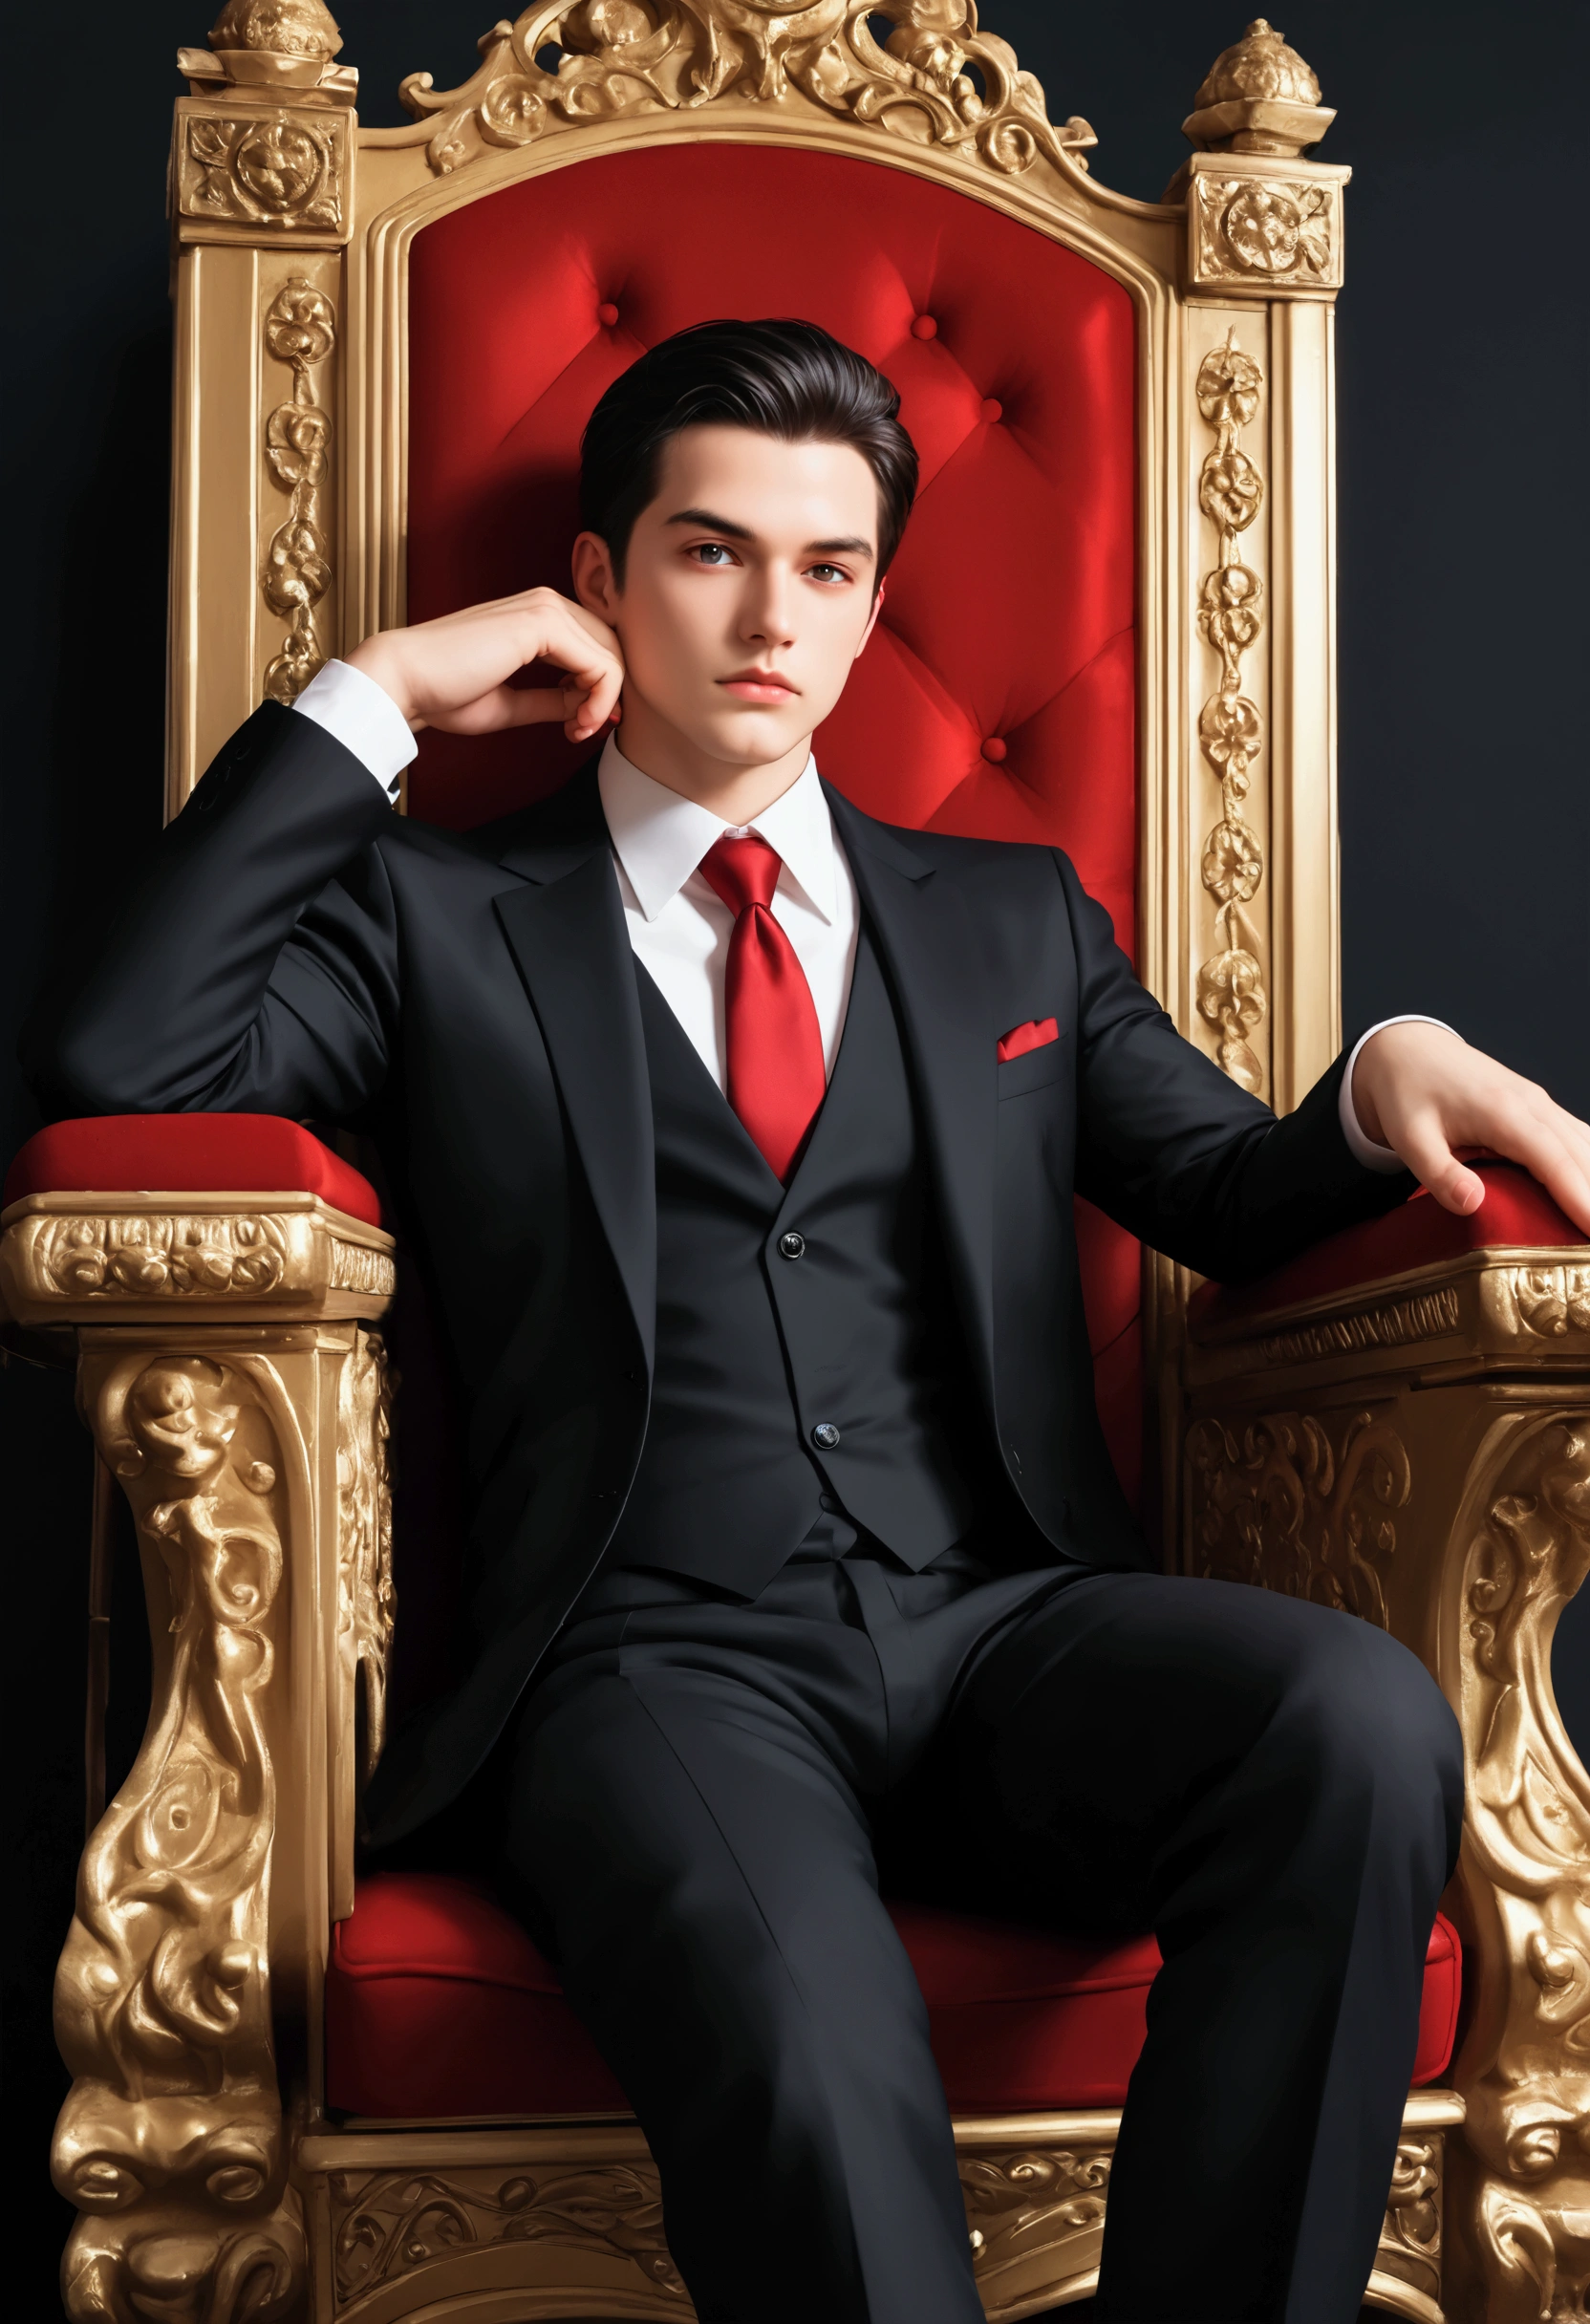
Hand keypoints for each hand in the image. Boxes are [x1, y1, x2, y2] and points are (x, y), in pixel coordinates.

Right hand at [346, 588, 623, 744]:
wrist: (406, 681)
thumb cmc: (445, 692)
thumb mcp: (513, 702)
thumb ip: (553, 700)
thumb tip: (589, 708)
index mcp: (537, 615)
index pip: (596, 648)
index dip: (599, 691)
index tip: (579, 727)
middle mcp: (545, 604)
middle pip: (611, 649)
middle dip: (606, 697)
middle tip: (581, 731)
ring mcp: (545, 608)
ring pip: (611, 656)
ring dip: (604, 702)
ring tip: (577, 730)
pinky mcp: (543, 624)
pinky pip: (601, 665)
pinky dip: (599, 700)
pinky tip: (577, 723)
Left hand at [1352, 1023, 1589, 1233]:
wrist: (1404, 1049)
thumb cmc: (1405, 1094)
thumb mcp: (1409, 1138)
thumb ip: (1439, 1173)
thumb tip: (1474, 1204)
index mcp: (1503, 1112)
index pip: (1555, 1160)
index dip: (1580, 1198)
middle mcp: (1532, 1104)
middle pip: (1581, 1155)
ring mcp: (1539, 1103)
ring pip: (1585, 1144)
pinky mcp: (1538, 1108)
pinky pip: (1575, 1137)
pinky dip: (1588, 1165)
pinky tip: (1586, 1193)